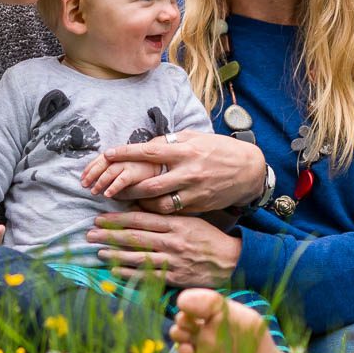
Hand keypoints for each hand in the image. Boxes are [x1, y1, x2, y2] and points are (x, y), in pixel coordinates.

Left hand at [82, 131, 265, 214]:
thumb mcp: (196, 138)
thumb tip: (146, 144)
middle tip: (105, 190)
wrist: (249, 170)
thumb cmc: (219, 151)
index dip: (126, 153)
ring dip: (136, 206)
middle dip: (124, 188)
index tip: (107, 154)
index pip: (150, 152)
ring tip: (121, 203)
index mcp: (186, 151)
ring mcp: (194, 192)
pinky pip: (171, 213)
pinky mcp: (199, 207)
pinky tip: (142, 213)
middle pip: (148, 184)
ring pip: (158, 204)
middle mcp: (188, 172)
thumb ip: (172, 142)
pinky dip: (155, 214)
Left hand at [85, 211, 243, 288]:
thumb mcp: (190, 219)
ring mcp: (174, 260)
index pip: (140, 219)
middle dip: (109, 236)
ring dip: (115, 255)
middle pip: (135, 237)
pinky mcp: (176, 277)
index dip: (117, 219)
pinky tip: (115, 272)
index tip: (99, 219)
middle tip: (89, 235)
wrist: (230, 259)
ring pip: (138, 257)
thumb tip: (138, 209)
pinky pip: (148, 276)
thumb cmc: (207, 237)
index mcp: (176, 223)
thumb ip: (166, 216)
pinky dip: (130, 274)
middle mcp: (172, 241)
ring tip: (97, 253)